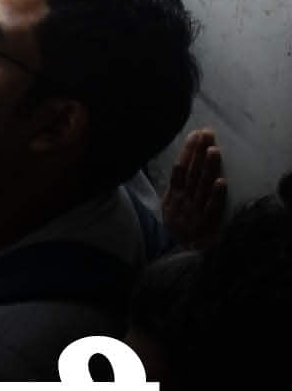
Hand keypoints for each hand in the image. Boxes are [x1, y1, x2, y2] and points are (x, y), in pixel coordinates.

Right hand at [163, 129, 227, 251]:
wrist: (183, 256)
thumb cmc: (179, 231)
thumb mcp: (169, 210)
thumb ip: (175, 191)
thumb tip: (181, 167)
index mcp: (173, 197)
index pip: (179, 169)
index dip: (187, 151)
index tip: (196, 134)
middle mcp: (183, 201)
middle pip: (191, 173)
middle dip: (199, 152)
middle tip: (207, 134)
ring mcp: (194, 212)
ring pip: (201, 187)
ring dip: (207, 168)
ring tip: (214, 150)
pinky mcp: (206, 224)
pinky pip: (211, 208)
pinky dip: (216, 195)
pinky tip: (221, 182)